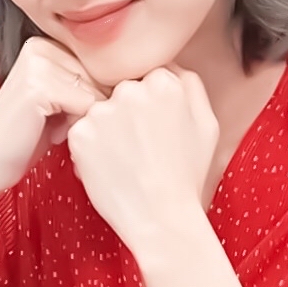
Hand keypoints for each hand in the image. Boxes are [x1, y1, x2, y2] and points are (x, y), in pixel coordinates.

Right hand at [0, 36, 106, 194]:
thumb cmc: (25, 139)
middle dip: (93, 109)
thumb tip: (138, 80)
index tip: (75, 115)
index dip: (99, 98)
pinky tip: (53, 133)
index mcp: (45, 44)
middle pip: (103, 77)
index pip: (102, 65)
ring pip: (99, 91)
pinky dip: (79, 126)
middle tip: (63, 126)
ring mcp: (38, 62)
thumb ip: (89, 84)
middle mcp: (41, 46)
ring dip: (87, 119)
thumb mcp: (62, 102)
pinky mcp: (39, 84)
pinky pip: (89, 105)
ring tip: (57, 129)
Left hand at [66, 66, 218, 261]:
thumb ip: (190, 85)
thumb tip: (168, 67)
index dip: (148, 105)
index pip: (145, 77)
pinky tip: (111, 168)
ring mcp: (104, 111)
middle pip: (120, 90)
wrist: (162, 219)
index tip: (153, 130)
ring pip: (99, 110)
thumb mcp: (207, 125)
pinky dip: (90, 149)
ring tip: (126, 160)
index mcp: (166, 82)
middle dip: (126, 114)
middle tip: (141, 148)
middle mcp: (132, 90)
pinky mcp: (80, 133)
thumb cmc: (187, 176)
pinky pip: (81, 131)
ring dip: (107, 130)